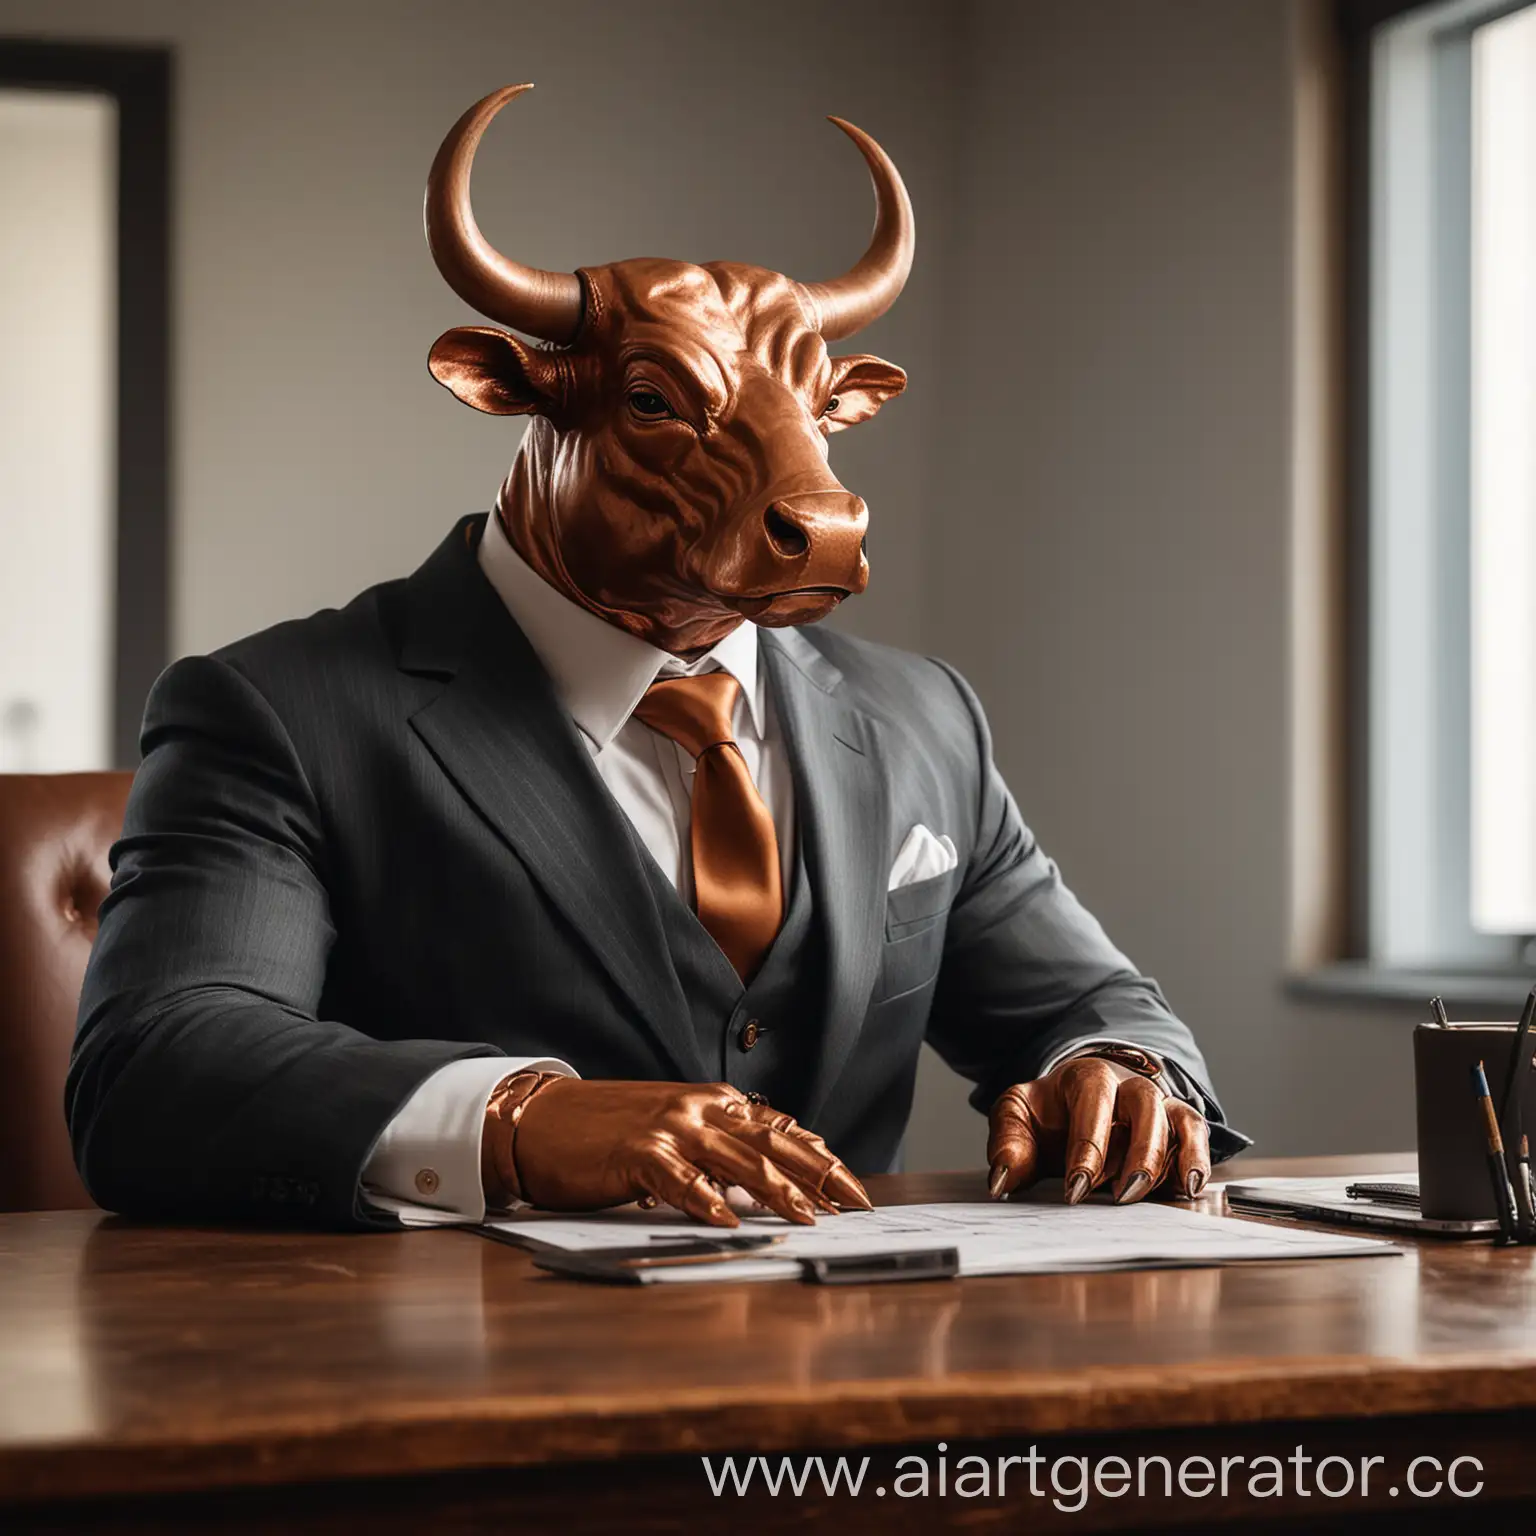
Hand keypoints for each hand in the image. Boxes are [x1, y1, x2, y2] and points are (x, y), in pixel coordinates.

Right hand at [508, 1079, 871, 1226]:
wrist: (542, 1121)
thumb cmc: (611, 1133)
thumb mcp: (676, 1130)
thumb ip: (722, 1145)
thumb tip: (776, 1170)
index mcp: (712, 1103)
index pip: (779, 1130)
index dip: (820, 1159)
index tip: (853, 1187)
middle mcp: (698, 1109)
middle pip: (772, 1142)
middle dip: (819, 1173)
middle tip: (855, 1202)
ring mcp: (669, 1130)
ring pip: (736, 1160)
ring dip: (776, 1190)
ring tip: (807, 1217)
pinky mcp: (636, 1155)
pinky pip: (678, 1180)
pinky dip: (704, 1200)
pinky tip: (727, 1221)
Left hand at [986, 1055, 1210, 1205]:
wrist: (1073, 1101)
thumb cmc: (1047, 1113)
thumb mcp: (1017, 1117)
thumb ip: (1009, 1145)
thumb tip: (1002, 1181)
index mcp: (1087, 1077)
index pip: (1094, 1103)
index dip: (1087, 1148)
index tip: (1075, 1190)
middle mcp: (1128, 1086)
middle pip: (1144, 1105)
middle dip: (1138, 1152)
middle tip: (1122, 1195)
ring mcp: (1157, 1104)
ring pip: (1177, 1119)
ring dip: (1174, 1158)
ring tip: (1173, 1192)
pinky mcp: (1174, 1126)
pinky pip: (1195, 1133)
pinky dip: (1199, 1158)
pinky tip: (1191, 1188)